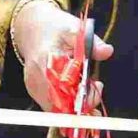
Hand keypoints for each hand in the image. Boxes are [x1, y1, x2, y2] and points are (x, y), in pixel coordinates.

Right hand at [11, 1, 110, 115]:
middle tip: (97, 87)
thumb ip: (91, 42)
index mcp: (46, 62)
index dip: (84, 95)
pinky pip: (52, 105)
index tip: (98, 85)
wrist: (31, 28)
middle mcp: (36, 78)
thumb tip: (106, 51)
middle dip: (83, 103)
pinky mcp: (34, 91)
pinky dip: (67, 103)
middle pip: (61, 105)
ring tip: (89, 88)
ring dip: (76, 105)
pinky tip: (77, 91)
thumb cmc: (54, 28)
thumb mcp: (74, 29)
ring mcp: (33, 86)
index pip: (65, 90)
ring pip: (56, 109)